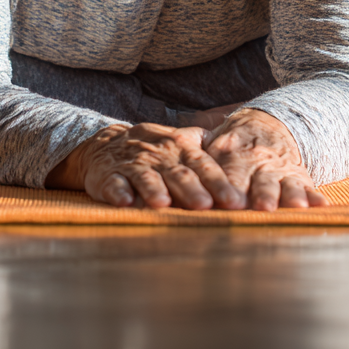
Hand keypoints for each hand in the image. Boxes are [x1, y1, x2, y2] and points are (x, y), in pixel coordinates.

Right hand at [46, 123, 246, 210]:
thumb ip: (207, 149)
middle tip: (205, 206)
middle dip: (192, 190)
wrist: (106, 144)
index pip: (204, 166)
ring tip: (164, 204)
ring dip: (154, 190)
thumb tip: (242, 157)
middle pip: (178, 174)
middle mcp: (160, 156)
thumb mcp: (180, 142)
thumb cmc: (153, 150)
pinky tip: (125, 203)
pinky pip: (115, 184)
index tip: (235, 202)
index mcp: (181, 149)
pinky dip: (119, 193)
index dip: (219, 184)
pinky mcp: (109, 176)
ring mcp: (133, 165)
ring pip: (146, 177)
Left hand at [204, 108, 327, 210]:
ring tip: (294, 207)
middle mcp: (258, 163)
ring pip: (286, 184)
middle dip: (262, 194)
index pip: (230, 173)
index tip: (230, 203)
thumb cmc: (233, 146)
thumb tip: (166, 180)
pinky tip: (321, 208)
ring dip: (289, 196)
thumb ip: (196, 163)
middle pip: (260, 180)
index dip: (230, 187)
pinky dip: (315, 198)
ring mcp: (281, 170)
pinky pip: (309, 187)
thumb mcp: (214, 146)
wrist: (270, 124)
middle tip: (262, 207)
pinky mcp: (299, 177)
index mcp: (233, 155)